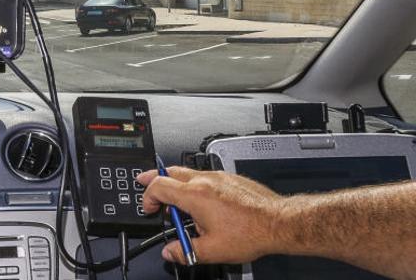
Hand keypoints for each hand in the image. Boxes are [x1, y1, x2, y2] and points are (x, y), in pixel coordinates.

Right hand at [136, 167, 284, 264]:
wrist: (278, 222)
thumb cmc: (250, 232)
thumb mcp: (211, 250)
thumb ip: (185, 251)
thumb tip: (170, 253)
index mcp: (194, 196)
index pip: (158, 186)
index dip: (148, 197)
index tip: (151, 209)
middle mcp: (204, 181)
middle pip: (169, 171)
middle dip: (154, 178)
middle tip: (145, 182)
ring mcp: (218, 177)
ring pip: (188, 172)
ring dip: (176, 184)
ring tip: (178, 203)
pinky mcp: (230, 178)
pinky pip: (205, 176)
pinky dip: (196, 185)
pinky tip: (203, 203)